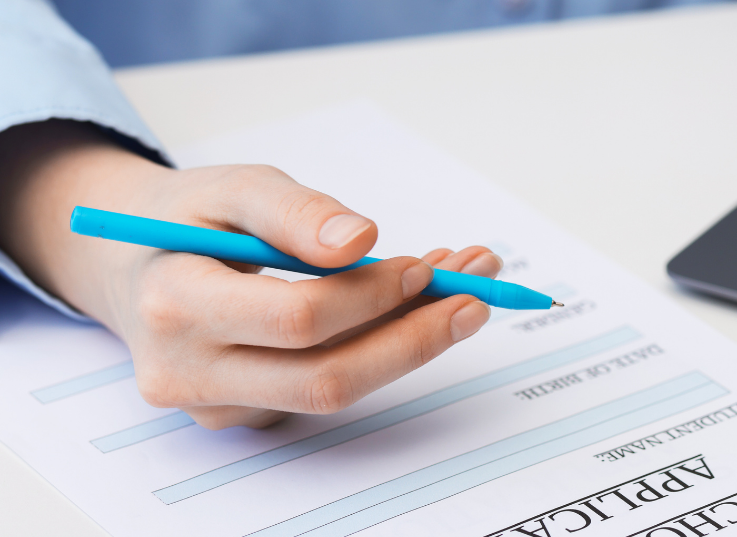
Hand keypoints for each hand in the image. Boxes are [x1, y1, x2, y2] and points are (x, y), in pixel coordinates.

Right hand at [0, 120, 499, 428]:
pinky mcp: (248, 415)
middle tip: (478, 297)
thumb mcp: (234, 187)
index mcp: (175, 305)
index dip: (372, 295)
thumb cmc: (188, 219)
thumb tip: (363, 241)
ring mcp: (218, 405)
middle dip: (415, 338)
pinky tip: (415, 307)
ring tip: (460, 289)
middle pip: (327, 378)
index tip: (424, 267)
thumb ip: (295, 210)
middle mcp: (189, 372)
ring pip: (336, 389)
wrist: (133, 266)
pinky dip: (381, 348)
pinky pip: (328, 389)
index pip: (297, 318)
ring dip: (409, 341)